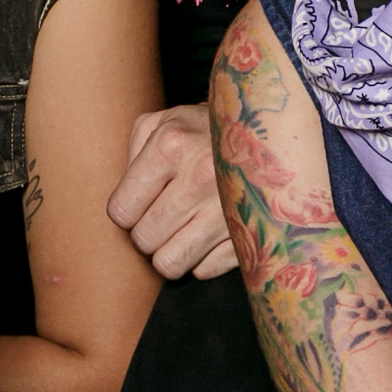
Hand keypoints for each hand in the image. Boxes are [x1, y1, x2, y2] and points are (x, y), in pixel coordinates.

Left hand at [106, 103, 237, 278]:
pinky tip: (209, 231)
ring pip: (170, 263)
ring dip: (170, 250)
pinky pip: (204, 270)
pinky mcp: (249, 234)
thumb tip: (123, 202)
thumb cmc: (204, 129)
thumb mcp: (162, 122)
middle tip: (163, 213)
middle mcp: (200, 177)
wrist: (269, 130)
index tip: (139, 201)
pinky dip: (202, 257)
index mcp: (171, 144)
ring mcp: (227, 208)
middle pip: (144, 240)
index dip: (126, 210)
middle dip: (147, 230)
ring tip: (182, 227)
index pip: (122, 210)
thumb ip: (132, 154)